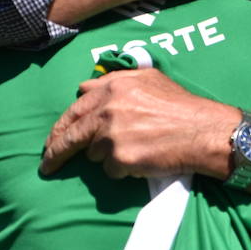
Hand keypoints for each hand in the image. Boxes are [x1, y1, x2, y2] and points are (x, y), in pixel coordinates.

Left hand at [39, 68, 234, 179]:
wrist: (203, 131)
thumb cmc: (180, 105)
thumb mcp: (148, 78)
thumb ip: (115, 80)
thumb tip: (85, 87)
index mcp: (112, 87)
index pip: (74, 109)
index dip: (61, 126)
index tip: (53, 139)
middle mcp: (108, 109)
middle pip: (71, 135)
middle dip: (55, 151)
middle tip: (47, 164)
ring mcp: (112, 135)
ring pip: (94, 154)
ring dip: (107, 156)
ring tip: (134, 149)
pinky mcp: (120, 159)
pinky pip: (110, 171)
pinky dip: (121, 169)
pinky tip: (141, 160)